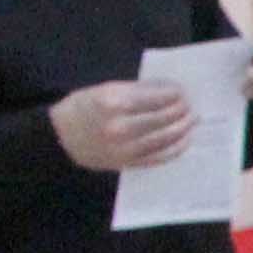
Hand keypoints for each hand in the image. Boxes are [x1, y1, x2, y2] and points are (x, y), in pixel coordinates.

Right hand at [51, 79, 196, 171]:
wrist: (61, 138)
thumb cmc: (83, 108)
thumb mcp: (104, 90)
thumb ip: (136, 90)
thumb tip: (168, 90)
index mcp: (113, 102)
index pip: (155, 97)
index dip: (173, 94)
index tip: (182, 91)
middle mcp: (120, 126)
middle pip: (163, 118)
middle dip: (181, 111)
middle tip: (191, 106)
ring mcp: (125, 147)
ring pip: (165, 138)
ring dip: (183, 129)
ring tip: (192, 121)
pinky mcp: (128, 163)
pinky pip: (159, 157)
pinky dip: (176, 148)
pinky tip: (184, 140)